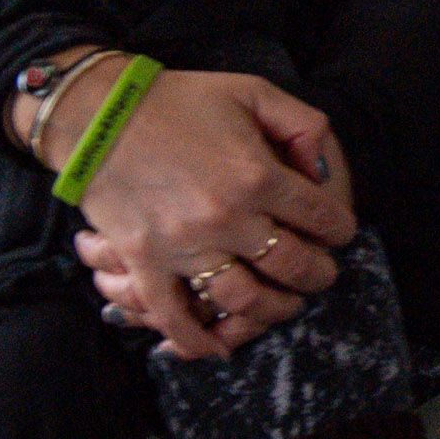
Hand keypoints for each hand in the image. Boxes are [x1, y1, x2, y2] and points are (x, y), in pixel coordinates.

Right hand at [70, 65, 356, 360]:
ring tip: (286, 303)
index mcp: (258, 174)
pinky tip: (219, 347)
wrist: (99, 113)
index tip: (340, 232)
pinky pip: (174, 316)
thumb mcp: (253, 91)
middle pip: (292, 265)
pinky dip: (198, 340)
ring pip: (245, 299)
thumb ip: (301, 124)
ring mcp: (184, 246)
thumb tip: (323, 168)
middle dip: (318, 273)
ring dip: (275, 309)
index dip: (340, 228)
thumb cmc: (179, 100)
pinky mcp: (144, 262)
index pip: (321, 217)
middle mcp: (227, 217)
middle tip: (322, 273)